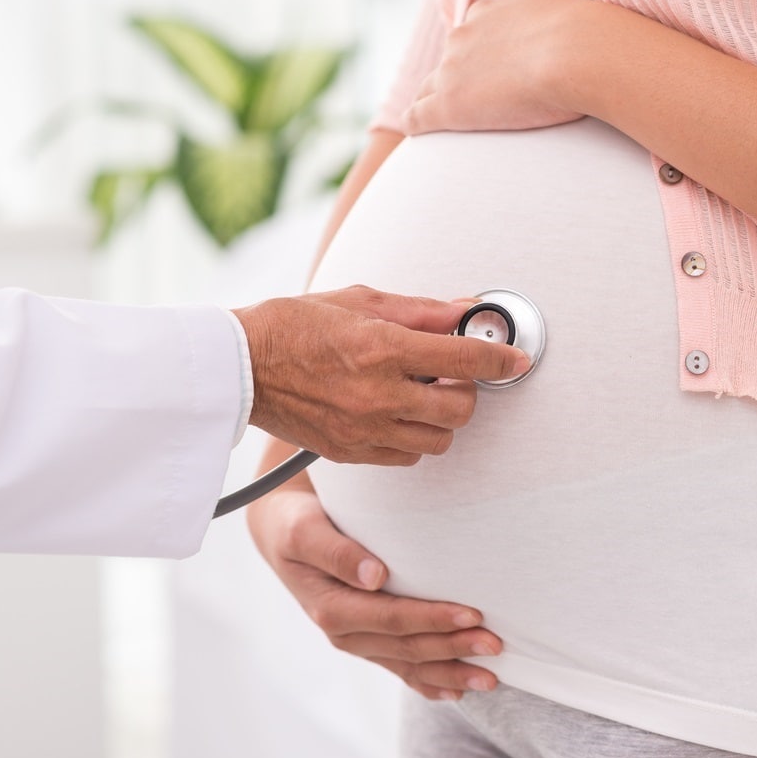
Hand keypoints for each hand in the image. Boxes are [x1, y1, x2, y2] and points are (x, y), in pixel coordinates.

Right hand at [233, 285, 529, 465]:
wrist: (240, 366)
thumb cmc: (295, 324)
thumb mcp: (361, 300)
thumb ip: (422, 311)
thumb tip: (467, 309)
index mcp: (382, 347)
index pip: (464, 358)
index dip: (501, 358)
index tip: (516, 358)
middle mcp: (378, 394)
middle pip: (460, 409)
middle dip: (468, 390)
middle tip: (454, 372)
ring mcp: (364, 429)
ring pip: (438, 440)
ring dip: (442, 418)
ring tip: (424, 394)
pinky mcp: (350, 453)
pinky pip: (407, 457)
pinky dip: (414, 438)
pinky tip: (399, 414)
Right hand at [247, 487, 501, 699]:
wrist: (283, 530)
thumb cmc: (297, 522)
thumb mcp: (304, 529)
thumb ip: (337, 552)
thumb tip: (375, 576)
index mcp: (331, 608)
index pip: (392, 619)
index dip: (433, 619)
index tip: (474, 614)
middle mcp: (345, 632)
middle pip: (408, 646)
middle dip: (454, 648)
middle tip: (497, 645)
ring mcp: (357, 640)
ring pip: (409, 664)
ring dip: (451, 672)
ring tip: (491, 678)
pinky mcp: (367, 639)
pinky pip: (401, 668)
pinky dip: (431, 682)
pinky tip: (459, 690)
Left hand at [402, 0, 590, 134]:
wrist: (576, 53)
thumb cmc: (584, 36)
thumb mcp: (566, 16)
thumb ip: (553, 27)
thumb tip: (568, 39)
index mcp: (487, 15)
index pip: (469, 38)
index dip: (475, 60)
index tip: (485, 77)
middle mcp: (462, 38)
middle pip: (446, 65)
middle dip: (453, 83)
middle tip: (468, 106)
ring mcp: (451, 71)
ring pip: (426, 91)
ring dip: (431, 105)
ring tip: (435, 128)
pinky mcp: (448, 105)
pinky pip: (417, 117)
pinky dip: (415, 125)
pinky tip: (417, 136)